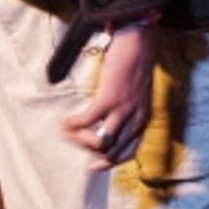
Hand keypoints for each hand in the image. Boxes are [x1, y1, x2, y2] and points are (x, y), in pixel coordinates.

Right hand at [61, 23, 157, 170]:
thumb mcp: (136, 95)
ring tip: (67, 131)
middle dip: (88, 151)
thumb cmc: (133, 66)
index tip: (92, 166)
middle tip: (73, 140)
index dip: (108, 163)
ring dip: (79, 140)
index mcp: (143, 119)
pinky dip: (72, 125)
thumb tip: (104, 126)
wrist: (138, 42)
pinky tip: (64, 122)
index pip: (128, 153)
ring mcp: (124, 110)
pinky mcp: (109, 98)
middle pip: (110, 152)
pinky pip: (86, 122)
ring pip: (100, 143)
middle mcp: (136, 119)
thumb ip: (127, 112)